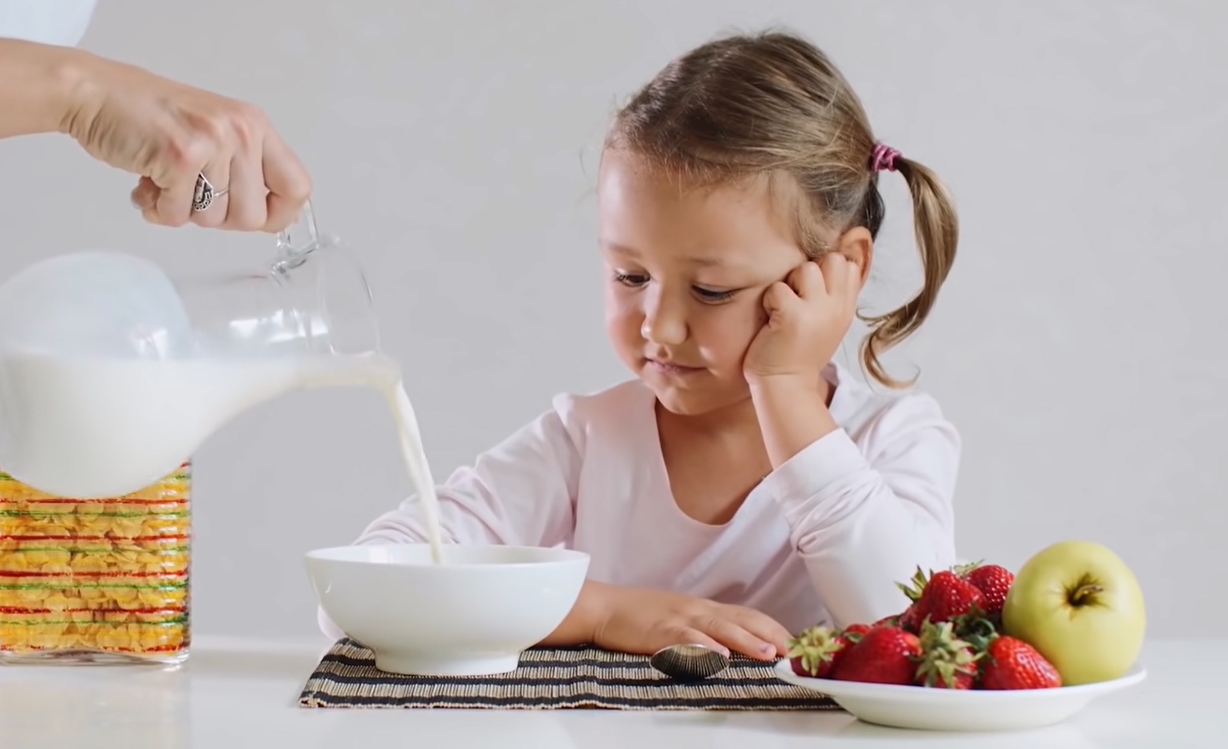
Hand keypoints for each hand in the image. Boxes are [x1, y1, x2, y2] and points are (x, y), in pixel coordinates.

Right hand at [62, 52, 310, 231]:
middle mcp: (241, 132)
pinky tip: (147, 181)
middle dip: (218, 218)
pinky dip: (157, 208)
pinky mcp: (180, 156)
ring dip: (182, 210)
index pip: (297, 188)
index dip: (278, 215)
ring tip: (166, 179)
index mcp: (255, 127)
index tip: (258, 218)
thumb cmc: (151, 116)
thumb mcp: (217, 131)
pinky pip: (177, 215)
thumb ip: (245, 168)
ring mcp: (212, 142)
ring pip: (213, 219)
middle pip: (253, 217)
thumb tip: (269, 215)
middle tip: (193, 194)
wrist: (97, 93)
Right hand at [592, 584, 791, 659]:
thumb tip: (739, 647)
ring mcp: (680, 618)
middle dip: (772, 635)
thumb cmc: (641, 616)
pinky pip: (684, 638)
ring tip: (768, 653)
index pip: (750, 616)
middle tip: (796, 652)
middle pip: (743, 619)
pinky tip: (718, 656)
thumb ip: (709, 630)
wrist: (604, 607)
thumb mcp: (681, 618)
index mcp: (706, 608)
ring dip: (746, 640)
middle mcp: (699, 610)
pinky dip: (703, 647)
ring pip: (719, 627)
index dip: (776, 629)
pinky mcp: (659, 630)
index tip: (799, 646)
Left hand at [742, 253, 860, 383]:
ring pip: (806, 268)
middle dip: (811, 270)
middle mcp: (837, 307)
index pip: (849, 265)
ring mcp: (817, 311)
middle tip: (797, 297)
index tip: (812, 291)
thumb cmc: (800, 352)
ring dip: (789, 284)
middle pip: (832, 259)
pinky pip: (778, 288)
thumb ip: (833, 296)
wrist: (786, 385)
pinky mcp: (793, 316)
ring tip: (784, 308)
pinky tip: (772, 320)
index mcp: (846, 308)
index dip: (827, 269)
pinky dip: (770, 301)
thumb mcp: (829, 323)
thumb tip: (833, 260)